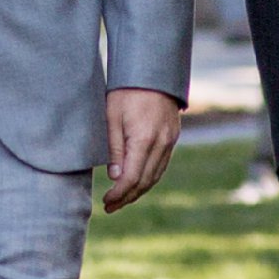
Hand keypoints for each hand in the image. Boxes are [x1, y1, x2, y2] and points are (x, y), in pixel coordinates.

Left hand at [103, 87, 181, 213]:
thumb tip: (115, 178)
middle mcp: (161, 143)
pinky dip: (149, 178)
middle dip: (128, 198)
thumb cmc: (125, 91)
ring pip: (156, 175)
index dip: (119, 194)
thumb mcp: (111, 117)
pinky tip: (137, 183)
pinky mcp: (172, 137)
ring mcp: (170, 140)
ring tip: (121, 200)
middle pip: (145, 181)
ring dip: (139, 191)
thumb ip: (114, 149)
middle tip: (110, 207)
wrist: (152, 71)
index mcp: (143, 139)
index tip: (105, 201)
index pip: (132, 178)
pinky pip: (162, 165)